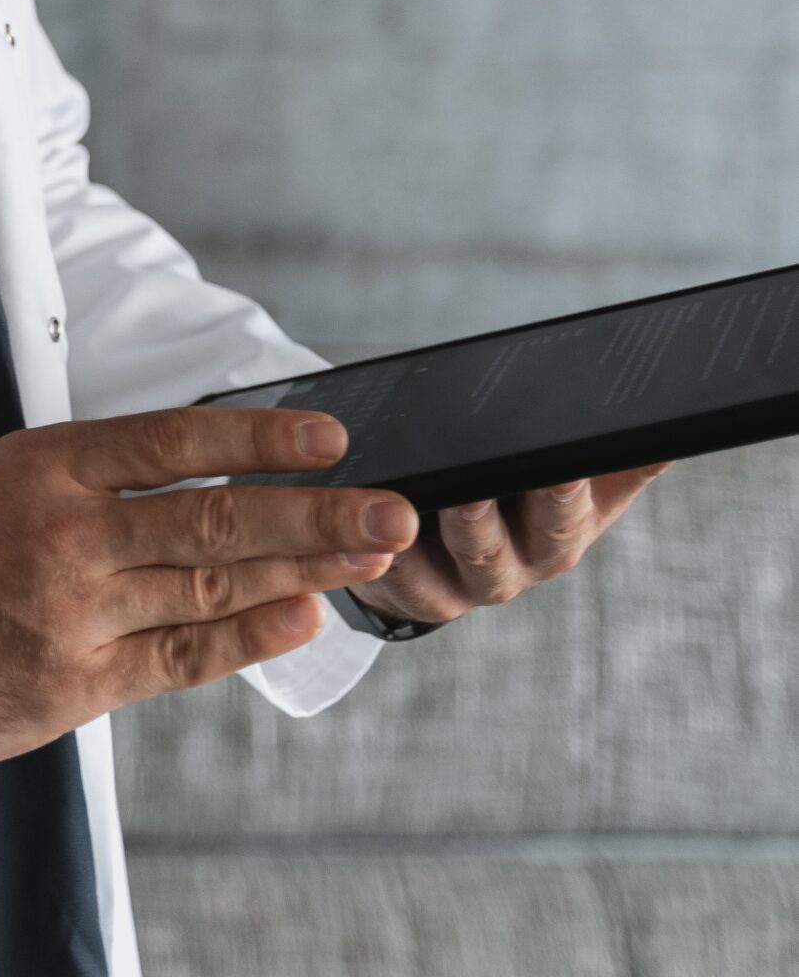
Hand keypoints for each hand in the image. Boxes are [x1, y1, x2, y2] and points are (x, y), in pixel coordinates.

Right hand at [0, 406, 418, 770]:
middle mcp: (68, 531)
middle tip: (391, 506)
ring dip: (304, 569)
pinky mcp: (72, 684)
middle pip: (217, 515)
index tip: (332, 433)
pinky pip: (179, 656)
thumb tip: (200, 478)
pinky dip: (247, 636)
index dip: (264, 435)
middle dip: (318, 511)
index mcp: (48, 463)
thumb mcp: (2, 479)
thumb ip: (95, 483)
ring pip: (211, 583)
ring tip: (369, 553)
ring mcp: (73, 611)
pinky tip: (301, 618)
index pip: (180, 439)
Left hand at [348, 463, 670, 627]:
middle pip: (496, 553)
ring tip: (408, 506)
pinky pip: (383, 577)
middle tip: (469, 490)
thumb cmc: (526, 496)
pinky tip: (355, 521)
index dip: (561, 496)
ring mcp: (456, 587)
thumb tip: (669, 430)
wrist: (467, 547)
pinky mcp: (406, 594)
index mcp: (558, 535)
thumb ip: (619, 457)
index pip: (565, 518)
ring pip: (425, 573)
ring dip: (415, 543)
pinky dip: (368, 554)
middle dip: (484, 523)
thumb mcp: (583, 481)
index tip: (555, 467)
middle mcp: (511, 569)